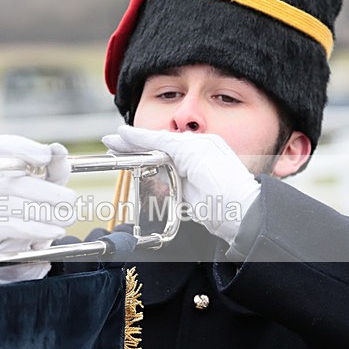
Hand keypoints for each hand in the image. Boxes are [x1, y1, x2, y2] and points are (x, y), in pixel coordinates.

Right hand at [0, 135, 75, 285]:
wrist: (5, 256)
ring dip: (49, 213)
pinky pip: (12, 227)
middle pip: (16, 180)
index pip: (1, 147)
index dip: (24, 148)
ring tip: (68, 218)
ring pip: (16, 205)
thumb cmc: (24, 216)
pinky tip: (55, 231)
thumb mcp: (43, 191)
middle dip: (50, 192)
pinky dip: (38, 229)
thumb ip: (53, 171)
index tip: (46, 157)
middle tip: (70, 201)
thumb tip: (59, 151)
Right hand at [102, 125, 259, 243]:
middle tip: (111, 145)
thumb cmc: (221, 180)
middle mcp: (193, 157)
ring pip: (157, 167)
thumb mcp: (191, 152)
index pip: (160, 137)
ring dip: (138, 163)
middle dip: (133, 147)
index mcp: (197, 143)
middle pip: (156, 150)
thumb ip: (166, 143)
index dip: (137, 136)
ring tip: (119, 156)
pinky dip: (149, 182)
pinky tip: (138, 178)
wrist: (238, 213)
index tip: (117, 135)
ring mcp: (189, 177)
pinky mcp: (187, 196)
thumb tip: (144, 136)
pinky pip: (163, 186)